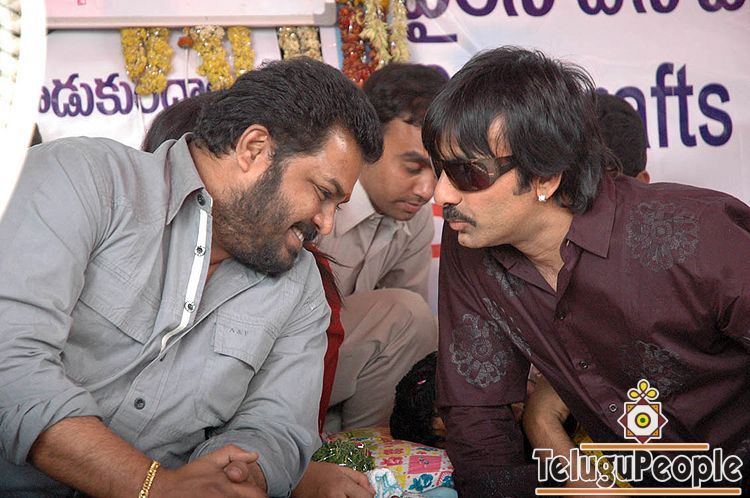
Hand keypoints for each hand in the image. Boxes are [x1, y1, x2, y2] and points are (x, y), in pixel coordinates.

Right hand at [151, 444, 266, 497]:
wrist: (162, 491)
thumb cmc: (188, 476)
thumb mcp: (210, 459)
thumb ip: (234, 454)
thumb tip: (255, 456)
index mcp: (228, 483)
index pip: (257, 494)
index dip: (259, 496)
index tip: (257, 495)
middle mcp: (223, 496)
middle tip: (240, 494)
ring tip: (227, 496)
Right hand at [291, 461, 374, 497]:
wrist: (297, 477)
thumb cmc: (319, 472)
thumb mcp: (340, 469)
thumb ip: (359, 478)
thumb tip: (372, 490)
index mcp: (342, 484)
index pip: (366, 497)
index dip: (368, 496)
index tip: (365, 494)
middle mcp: (336, 497)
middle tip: (353, 495)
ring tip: (344, 495)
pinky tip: (338, 497)